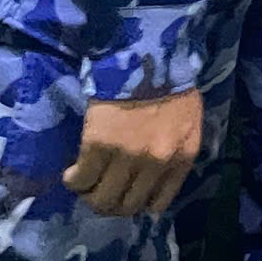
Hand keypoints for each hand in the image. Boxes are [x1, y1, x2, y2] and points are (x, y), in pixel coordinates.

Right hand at [64, 90, 203, 216]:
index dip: (139, 203)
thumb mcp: (189, 122)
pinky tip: (73, 172)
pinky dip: (74, 181)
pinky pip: (81, 180)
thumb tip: (156, 183)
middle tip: (101, 193)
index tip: (128, 195)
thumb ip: (177, 154)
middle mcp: (156, 162)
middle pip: (127, 206)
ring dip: (90, 196)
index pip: (159, 202)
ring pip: (102, 199)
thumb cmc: (171, 85)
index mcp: (182, 156)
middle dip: (112, 205)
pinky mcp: (99, 145)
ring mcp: (127, 156)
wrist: (146, 54)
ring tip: (85, 184)